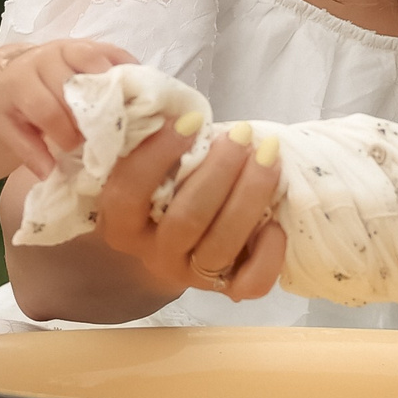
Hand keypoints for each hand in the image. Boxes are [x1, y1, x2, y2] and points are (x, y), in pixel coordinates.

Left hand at [0, 38, 139, 176]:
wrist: (18, 70)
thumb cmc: (17, 105)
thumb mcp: (10, 128)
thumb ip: (28, 150)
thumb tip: (50, 172)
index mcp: (19, 81)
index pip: (47, 109)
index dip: (64, 133)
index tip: (74, 148)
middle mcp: (44, 58)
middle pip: (73, 86)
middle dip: (89, 115)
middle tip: (99, 136)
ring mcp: (69, 47)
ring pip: (95, 63)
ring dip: (112, 92)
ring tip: (121, 116)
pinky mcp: (91, 43)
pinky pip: (114, 53)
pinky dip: (128, 71)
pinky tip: (137, 92)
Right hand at [94, 118, 285, 301]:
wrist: (169, 252)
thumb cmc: (162, 194)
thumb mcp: (146, 173)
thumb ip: (156, 148)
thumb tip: (185, 107)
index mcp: (121, 224)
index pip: (130, 191)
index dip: (159, 154)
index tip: (192, 119)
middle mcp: (153, 255)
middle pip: (186, 218)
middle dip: (220, 171)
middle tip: (242, 135)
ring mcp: (191, 276)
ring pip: (222, 245)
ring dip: (250, 196)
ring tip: (269, 157)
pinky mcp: (226, 290)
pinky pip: (250, 283)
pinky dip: (269, 253)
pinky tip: (275, 221)